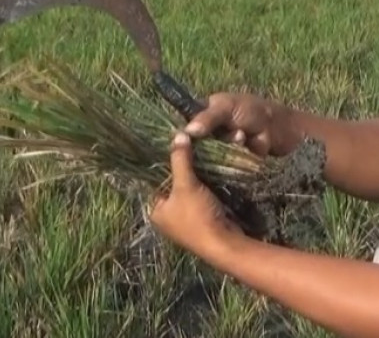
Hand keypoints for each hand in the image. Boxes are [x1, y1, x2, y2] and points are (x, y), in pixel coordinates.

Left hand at [149, 131, 243, 255]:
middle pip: (172, 184)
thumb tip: (178, 135)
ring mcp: (186, 218)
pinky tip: (210, 167)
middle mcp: (168, 215)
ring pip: (188, 189)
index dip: (163, 161)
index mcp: (155, 211)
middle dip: (181, 167)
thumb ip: (180, 160)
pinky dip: (205, 184)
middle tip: (188, 143)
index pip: (154, 180)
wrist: (225, 243)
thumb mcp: (186, 185)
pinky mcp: (203, 217)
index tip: (171, 142)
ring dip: (195, 174)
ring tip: (199, 150)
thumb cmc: (197, 217)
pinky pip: (200, 195)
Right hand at [184, 92, 300, 157]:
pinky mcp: (229, 162)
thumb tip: (188, 131)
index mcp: (204, 113)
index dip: (184, 135)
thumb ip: (208, 117)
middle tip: (227, 134)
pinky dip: (232, 158)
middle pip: (195, 144)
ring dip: (226, 147)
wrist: (282, 130)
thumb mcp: (228, 107)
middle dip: (209, 142)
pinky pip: (222, 165)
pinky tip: (244, 149)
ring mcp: (219, 147)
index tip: (185, 140)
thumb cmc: (254, 110)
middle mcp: (209, 132)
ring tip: (242, 137)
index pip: (185, 126)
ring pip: (209, 156)